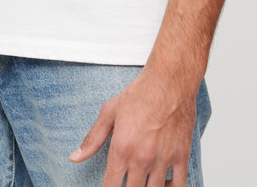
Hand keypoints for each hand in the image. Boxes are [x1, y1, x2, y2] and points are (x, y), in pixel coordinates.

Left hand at [68, 64, 197, 186]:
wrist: (169, 80)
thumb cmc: (140, 93)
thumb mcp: (109, 112)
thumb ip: (93, 138)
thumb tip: (75, 157)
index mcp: (122, 148)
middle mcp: (142, 158)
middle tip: (124, 181)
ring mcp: (163, 158)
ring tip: (140, 181)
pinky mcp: (181, 155)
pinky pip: (179, 186)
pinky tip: (162, 184)